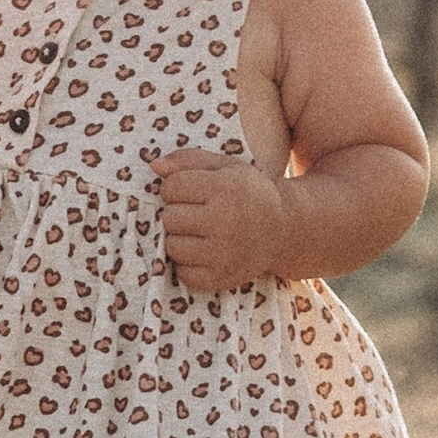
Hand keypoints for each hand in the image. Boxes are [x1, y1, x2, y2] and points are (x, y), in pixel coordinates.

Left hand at [157, 150, 288, 292]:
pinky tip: (206, 252)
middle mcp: (226, 220)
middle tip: (198, 213)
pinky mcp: (222, 277)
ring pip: (172, 246)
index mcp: (226, 187)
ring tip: (200, 232)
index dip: (176, 188)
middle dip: (178, 213)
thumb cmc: (246, 193)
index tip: (192, 191)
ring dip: (180, 239)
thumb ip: (188, 160)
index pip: (171, 187)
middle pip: (169, 217)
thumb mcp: (226, 167)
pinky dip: (189, 264)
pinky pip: (183, 272)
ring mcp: (224, 252)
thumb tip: (154, 165)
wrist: (283, 230)